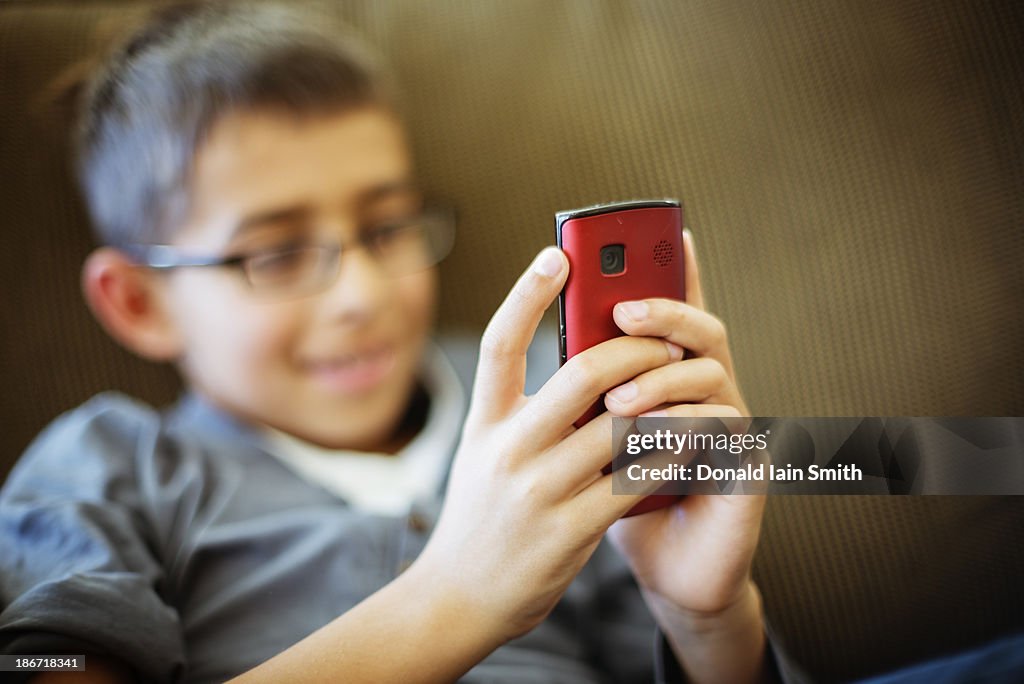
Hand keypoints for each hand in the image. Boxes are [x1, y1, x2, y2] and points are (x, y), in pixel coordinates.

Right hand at [416, 247, 680, 642]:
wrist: (458, 598)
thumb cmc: (480, 516)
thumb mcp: (483, 454)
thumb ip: (521, 412)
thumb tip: (583, 365)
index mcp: (483, 424)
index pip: (500, 343)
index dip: (527, 292)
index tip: (558, 254)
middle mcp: (508, 450)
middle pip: (582, 373)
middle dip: (636, 347)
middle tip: (666, 337)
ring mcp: (540, 491)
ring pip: (624, 425)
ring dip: (667, 399)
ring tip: (692, 384)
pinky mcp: (572, 530)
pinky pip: (637, 478)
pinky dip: (671, 453)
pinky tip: (691, 439)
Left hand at [604, 230, 767, 681]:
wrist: (666, 570)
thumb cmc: (620, 499)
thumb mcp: (589, 437)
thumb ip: (583, 388)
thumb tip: (546, 328)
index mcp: (668, 378)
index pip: (675, 314)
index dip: (680, 271)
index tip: (672, 228)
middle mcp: (707, 391)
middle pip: (698, 328)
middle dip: (662, 311)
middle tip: (620, 310)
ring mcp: (732, 424)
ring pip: (710, 372)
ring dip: (660, 379)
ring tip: (618, 403)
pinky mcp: (745, 464)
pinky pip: (724, 428)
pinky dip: (685, 426)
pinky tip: (652, 436)